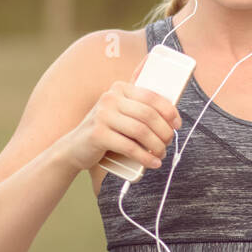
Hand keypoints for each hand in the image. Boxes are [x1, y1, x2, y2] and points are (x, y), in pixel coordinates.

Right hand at [59, 54, 182, 172]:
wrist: (74, 148)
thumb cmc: (106, 131)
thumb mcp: (121, 114)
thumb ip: (139, 108)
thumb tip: (173, 114)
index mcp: (119, 89)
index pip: (151, 96)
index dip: (169, 111)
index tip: (177, 125)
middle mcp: (110, 98)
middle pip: (148, 115)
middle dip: (164, 131)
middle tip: (168, 143)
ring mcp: (102, 115)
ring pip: (141, 131)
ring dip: (157, 145)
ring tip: (161, 154)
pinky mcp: (97, 134)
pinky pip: (129, 147)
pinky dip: (145, 157)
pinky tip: (153, 163)